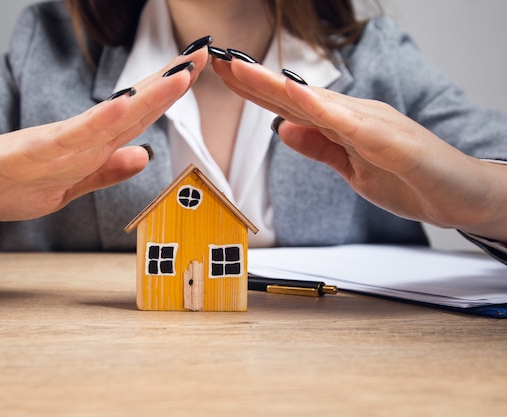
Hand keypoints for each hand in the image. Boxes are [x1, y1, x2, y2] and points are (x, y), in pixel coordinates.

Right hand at [0, 50, 207, 223]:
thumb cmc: (4, 183)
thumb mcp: (67, 187)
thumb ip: (103, 171)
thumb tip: (144, 156)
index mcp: (86, 146)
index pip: (133, 117)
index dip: (166, 95)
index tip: (194, 72)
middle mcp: (75, 138)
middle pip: (129, 108)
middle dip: (167, 82)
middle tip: (201, 56)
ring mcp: (51, 144)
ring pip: (107, 118)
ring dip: (146, 96)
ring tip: (179, 74)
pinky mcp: (25, 154)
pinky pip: (68, 138)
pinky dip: (98, 122)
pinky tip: (123, 106)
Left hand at [212, 55, 506, 240]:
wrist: (464, 197)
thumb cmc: (413, 181)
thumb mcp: (352, 170)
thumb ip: (319, 147)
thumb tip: (283, 130)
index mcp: (342, 124)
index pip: (290, 104)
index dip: (255, 89)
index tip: (223, 74)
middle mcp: (354, 115)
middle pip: (294, 95)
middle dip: (253, 78)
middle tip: (216, 58)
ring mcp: (374, 125)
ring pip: (316, 101)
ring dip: (275, 85)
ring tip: (240, 69)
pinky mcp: (393, 142)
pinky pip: (352, 125)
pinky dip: (322, 110)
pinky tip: (297, 97)